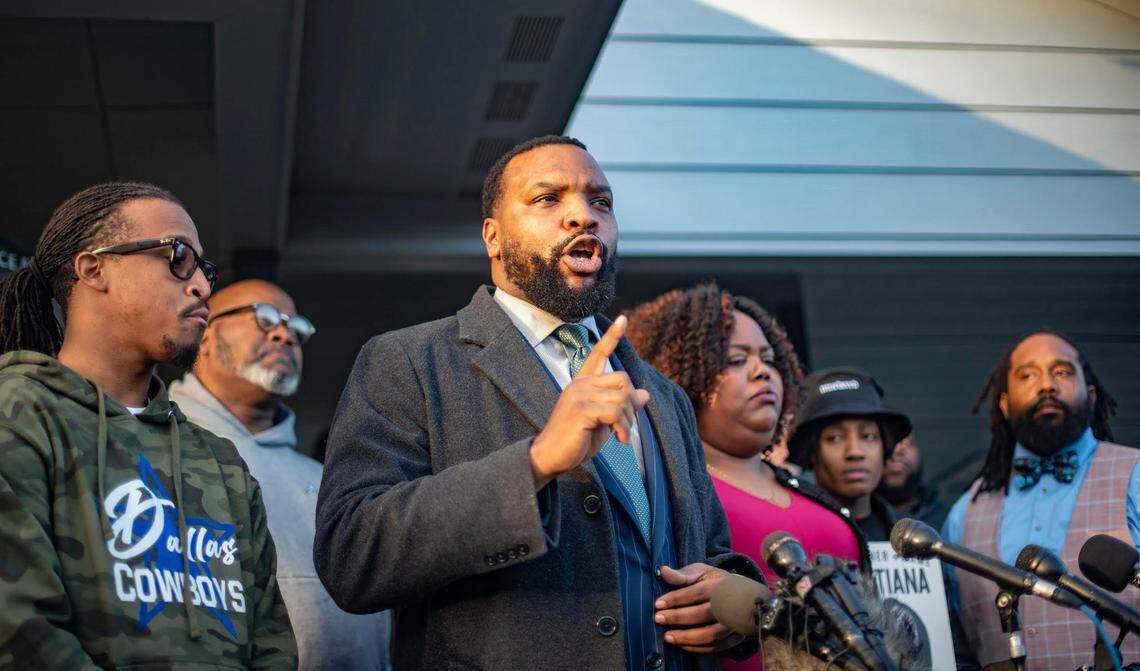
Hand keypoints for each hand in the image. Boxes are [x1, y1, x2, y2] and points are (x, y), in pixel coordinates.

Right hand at [529, 315, 650, 488]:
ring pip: (622, 398)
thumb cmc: (577, 439)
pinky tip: (621, 440)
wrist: (551, 456)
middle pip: (623, 379)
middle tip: (626, 425)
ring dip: (628, 422)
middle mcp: (580, 384)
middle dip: (631, 404)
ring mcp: (579, 395)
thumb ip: (621, 405)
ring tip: (623, 437)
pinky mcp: (581, 410)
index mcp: (583, 383)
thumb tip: (645, 393)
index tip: (623, 318)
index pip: (599, 353)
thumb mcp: (604, 420)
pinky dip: (623, 428)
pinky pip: (615, 412)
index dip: (612, 336)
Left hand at [654, 563, 740, 653]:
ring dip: (687, 637)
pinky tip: (681, 645)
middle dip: (679, 617)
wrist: (741, 596)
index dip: (677, 598)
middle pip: (703, 613)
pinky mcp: (735, 638)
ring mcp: (735, 623)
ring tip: (668, 637)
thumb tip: (663, 570)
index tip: (658, 604)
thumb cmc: (714, 582)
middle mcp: (731, 605)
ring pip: (711, 633)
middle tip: (659, 619)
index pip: (697, 592)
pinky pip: (716, 647)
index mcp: (721, 585)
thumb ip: (683, 575)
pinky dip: (697, 648)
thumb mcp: (701, 572)